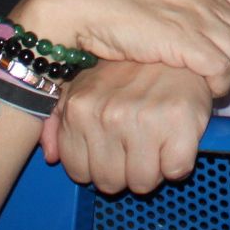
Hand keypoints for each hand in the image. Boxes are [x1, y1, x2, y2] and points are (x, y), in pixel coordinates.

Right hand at [13, 0, 229, 94]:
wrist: (83, 5)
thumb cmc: (111, 6)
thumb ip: (182, 7)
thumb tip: (198, 30)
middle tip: (220, 76)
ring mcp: (198, 16)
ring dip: (228, 74)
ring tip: (209, 85)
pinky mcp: (188, 41)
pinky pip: (221, 69)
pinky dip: (217, 84)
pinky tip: (203, 90)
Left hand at [41, 60, 214, 194]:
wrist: (178, 46)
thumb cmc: (130, 70)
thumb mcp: (83, 86)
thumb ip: (59, 121)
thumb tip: (50, 156)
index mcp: (80, 108)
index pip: (79, 172)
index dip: (99, 167)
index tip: (113, 153)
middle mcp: (108, 115)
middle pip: (110, 183)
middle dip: (125, 173)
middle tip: (138, 148)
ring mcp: (143, 120)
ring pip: (143, 183)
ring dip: (153, 171)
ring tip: (157, 145)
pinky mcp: (178, 122)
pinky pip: (176, 171)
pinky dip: (179, 164)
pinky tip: (176, 141)